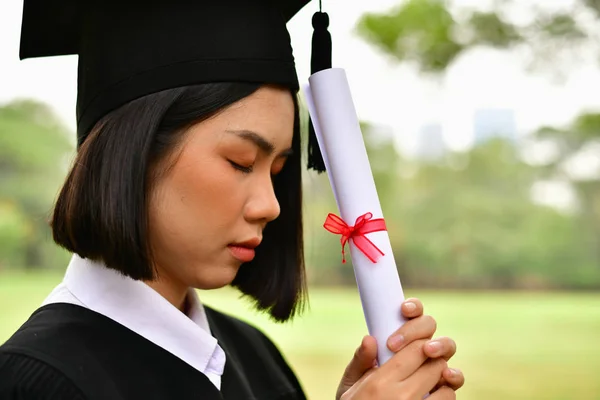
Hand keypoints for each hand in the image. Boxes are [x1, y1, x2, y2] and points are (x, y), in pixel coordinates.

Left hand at [336, 298, 463, 399]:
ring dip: (440, 345)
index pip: (411, 312)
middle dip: (418, 329)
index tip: (403, 309)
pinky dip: (454, 374)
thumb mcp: (355, 378)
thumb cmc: (360, 395)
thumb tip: (368, 339)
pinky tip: (445, 375)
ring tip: (428, 351)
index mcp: (399, 336)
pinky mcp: (442, 385)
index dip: (412, 307)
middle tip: (399, 343)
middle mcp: (419, 347)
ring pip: (447, 346)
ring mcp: (432, 365)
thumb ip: (361, 361)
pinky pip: (454, 377)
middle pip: (429, 326)